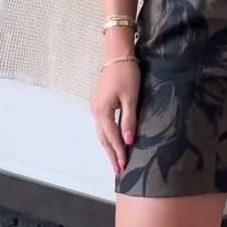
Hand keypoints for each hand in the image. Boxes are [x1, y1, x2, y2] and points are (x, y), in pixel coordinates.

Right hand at [91, 58, 140, 174]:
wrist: (118, 56)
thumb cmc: (127, 74)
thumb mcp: (131, 98)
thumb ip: (129, 120)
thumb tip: (129, 141)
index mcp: (102, 111)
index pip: (112, 137)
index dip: (119, 152)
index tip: (124, 166)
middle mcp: (95, 112)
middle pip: (103, 139)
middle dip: (111, 154)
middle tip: (118, 171)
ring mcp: (95, 108)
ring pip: (101, 133)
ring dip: (108, 148)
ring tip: (116, 162)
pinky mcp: (99, 105)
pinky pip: (102, 126)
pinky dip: (107, 137)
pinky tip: (113, 143)